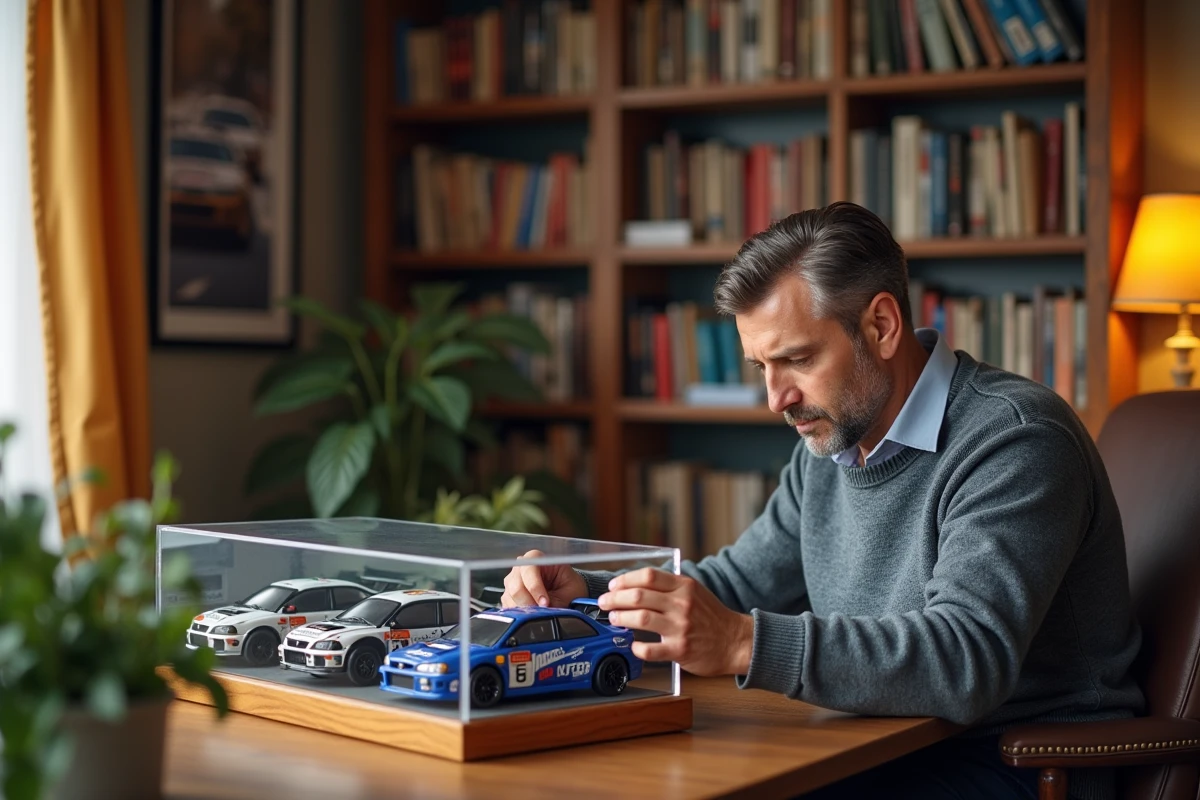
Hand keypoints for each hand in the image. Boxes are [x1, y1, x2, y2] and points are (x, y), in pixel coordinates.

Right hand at [500, 549, 586, 608]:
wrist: (568, 593)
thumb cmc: (570, 586)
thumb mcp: (569, 591)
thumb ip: (555, 600)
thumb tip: (544, 613)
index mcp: (535, 557)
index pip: (528, 569)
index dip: (535, 588)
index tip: (545, 603)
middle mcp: (520, 568)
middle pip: (516, 587)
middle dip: (530, 603)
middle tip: (542, 612)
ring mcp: (512, 582)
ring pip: (511, 599)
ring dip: (525, 610)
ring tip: (540, 614)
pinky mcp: (508, 597)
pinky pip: (509, 608)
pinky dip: (520, 615)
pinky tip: (532, 616)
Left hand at [598, 569, 754, 676]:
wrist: (735, 641)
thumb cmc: (712, 617)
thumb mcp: (695, 592)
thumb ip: (671, 586)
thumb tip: (637, 584)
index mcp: (684, 586)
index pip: (648, 576)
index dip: (625, 579)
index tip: (613, 585)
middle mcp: (682, 604)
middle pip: (639, 595)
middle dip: (615, 598)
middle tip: (604, 602)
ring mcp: (681, 627)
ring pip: (640, 618)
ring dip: (621, 618)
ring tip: (614, 618)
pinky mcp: (680, 650)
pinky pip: (650, 649)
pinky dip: (636, 646)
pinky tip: (633, 644)